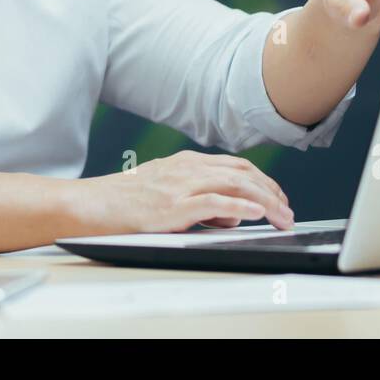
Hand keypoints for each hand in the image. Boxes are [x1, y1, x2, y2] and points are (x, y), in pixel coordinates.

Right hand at [78, 149, 294, 233]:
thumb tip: (233, 213)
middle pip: (242, 172)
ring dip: (265, 201)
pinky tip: (256, 213)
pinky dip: (241, 206)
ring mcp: (180, 185)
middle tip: (288, 212)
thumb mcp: (166, 191)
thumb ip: (200, 199)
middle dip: (272, 192)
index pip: (236, 166)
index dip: (263, 181)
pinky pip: (215, 202)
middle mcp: (187, 169)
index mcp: (186, 163)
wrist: (91, 205)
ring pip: (235, 184)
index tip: (278, 198)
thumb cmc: (124, 202)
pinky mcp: (172, 206)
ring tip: (282, 217)